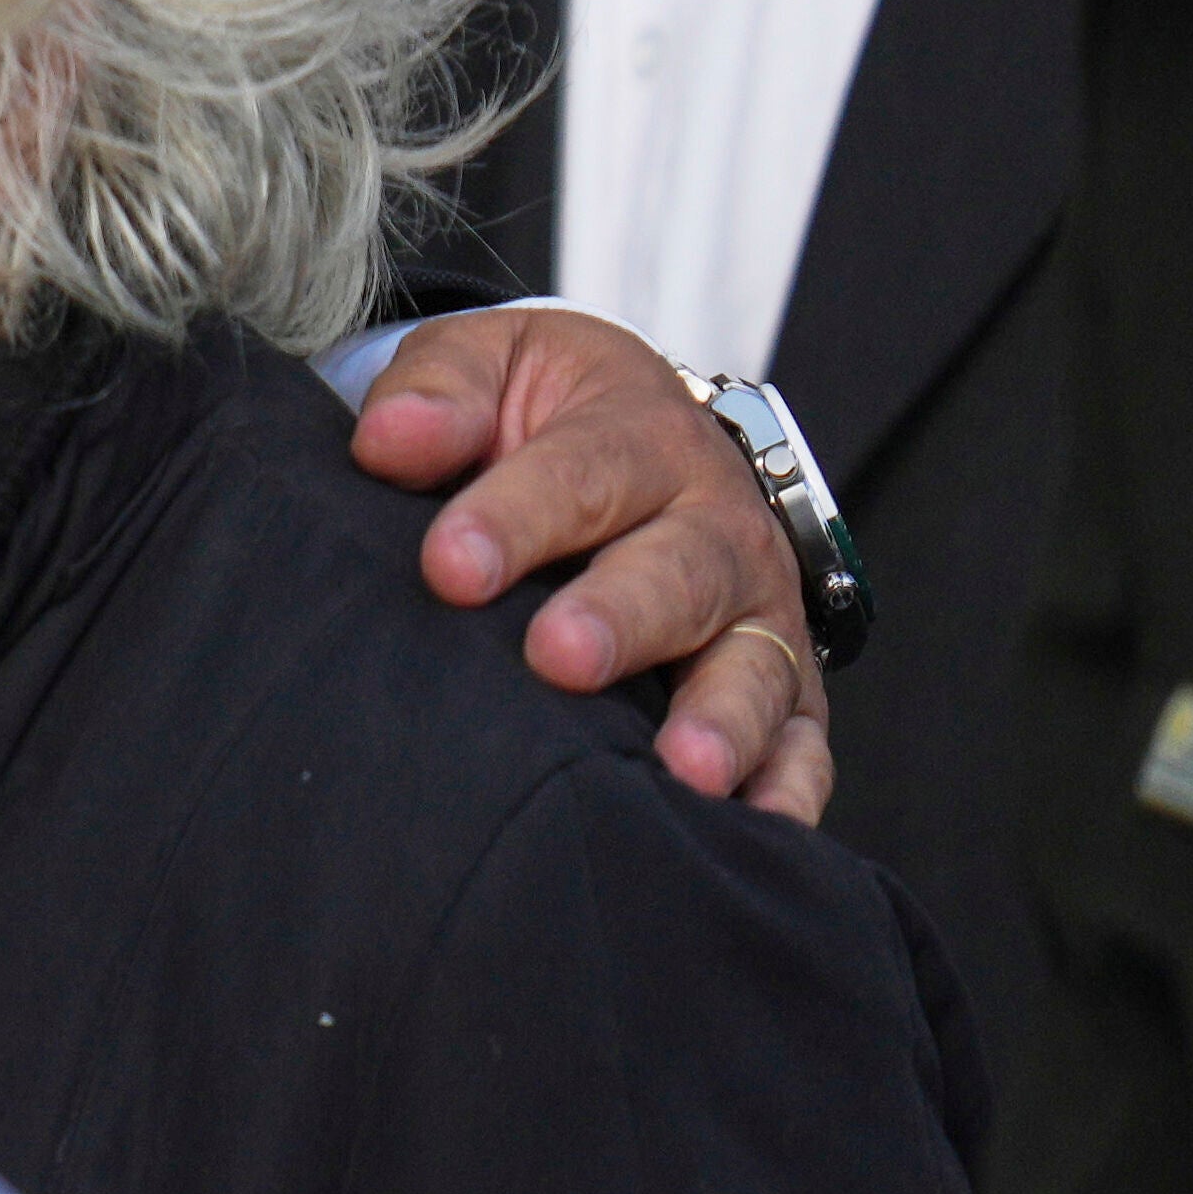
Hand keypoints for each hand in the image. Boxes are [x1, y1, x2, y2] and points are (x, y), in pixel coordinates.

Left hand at [354, 306, 832, 819]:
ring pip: (754, 666)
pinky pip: (803, 744)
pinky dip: (789, 787)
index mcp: (642, 437)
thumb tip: (389, 441)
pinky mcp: (786, 690)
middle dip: (620, 617)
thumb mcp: (489, 364)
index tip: (450, 566)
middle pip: (678, 574)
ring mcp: (758, 614)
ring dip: (721, 718)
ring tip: (681, 767)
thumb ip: (440, 393)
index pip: (579, 476)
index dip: (515, 519)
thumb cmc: (541, 412)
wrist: (636, 435)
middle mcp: (717, 526)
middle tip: (558, 658)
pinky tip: (757, 830)